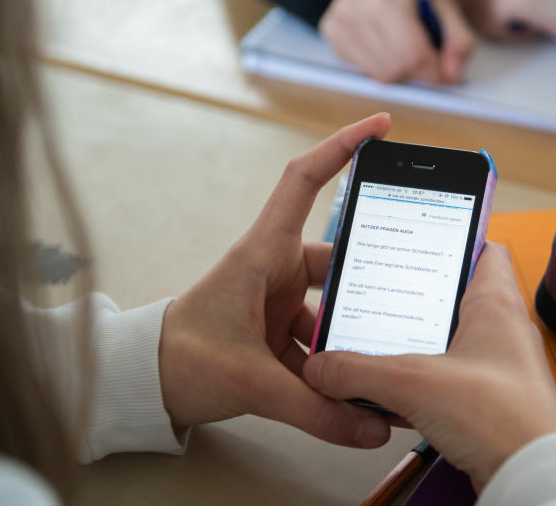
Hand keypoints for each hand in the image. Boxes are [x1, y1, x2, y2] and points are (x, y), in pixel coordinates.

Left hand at [157, 113, 392, 448]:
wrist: (142, 387)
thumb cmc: (178, 359)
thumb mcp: (250, 382)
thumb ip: (314, 408)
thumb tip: (373, 428)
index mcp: (261, 254)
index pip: (304, 182)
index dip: (342, 146)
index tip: (381, 127)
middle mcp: (273, 269)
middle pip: (338, 261)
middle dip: (373, 280)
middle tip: (414, 291)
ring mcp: (276, 300)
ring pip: (332, 308)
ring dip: (351, 337)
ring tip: (383, 363)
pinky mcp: (275, 330)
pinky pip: (318, 341)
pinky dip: (334, 365)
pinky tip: (355, 394)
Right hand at [302, 242, 555, 490]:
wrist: (534, 476)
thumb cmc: (504, 418)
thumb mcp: (413, 382)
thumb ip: (358, 370)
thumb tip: (323, 366)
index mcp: (495, 303)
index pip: (483, 248)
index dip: (452, 238)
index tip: (418, 238)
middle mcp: (502, 330)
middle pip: (455, 296)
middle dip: (415, 298)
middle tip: (382, 293)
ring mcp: (498, 367)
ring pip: (449, 342)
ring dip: (416, 345)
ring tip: (377, 341)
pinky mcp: (491, 402)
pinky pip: (450, 381)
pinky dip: (423, 384)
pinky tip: (395, 393)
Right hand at [319, 0, 475, 83]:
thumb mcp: (441, 1)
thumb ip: (458, 39)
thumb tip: (452, 77)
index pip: (413, 55)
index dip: (436, 71)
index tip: (445, 71)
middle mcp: (356, 10)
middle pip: (397, 69)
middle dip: (419, 71)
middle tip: (425, 52)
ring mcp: (338, 24)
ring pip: (381, 76)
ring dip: (401, 71)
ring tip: (404, 45)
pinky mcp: (332, 36)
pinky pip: (366, 72)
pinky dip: (383, 66)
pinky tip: (386, 45)